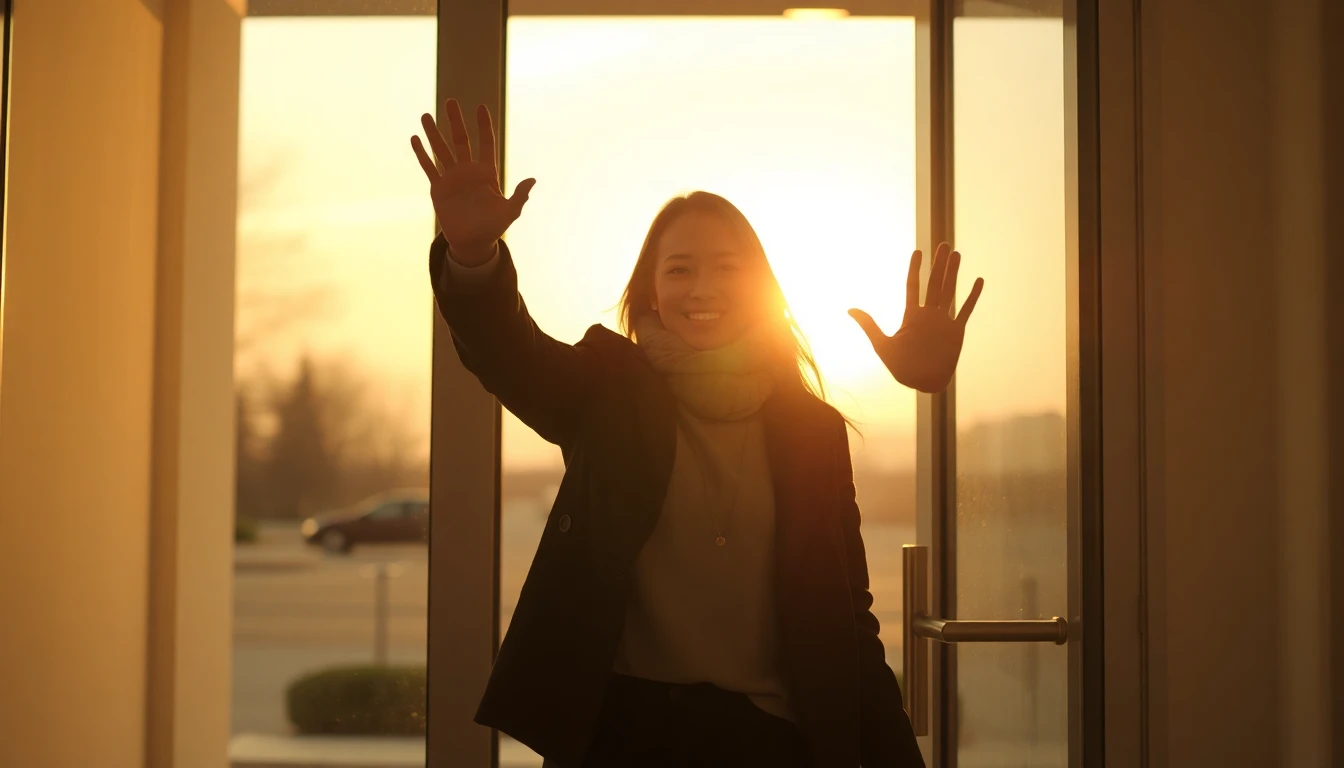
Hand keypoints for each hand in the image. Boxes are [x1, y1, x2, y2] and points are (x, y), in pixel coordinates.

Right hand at [410, 100, 535, 264]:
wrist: (473, 242)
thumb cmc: (494, 227)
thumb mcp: (510, 212)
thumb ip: (520, 196)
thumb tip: (532, 180)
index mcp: (487, 173)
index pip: (486, 144)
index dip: (484, 126)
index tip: (481, 107)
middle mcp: (468, 171)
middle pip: (461, 140)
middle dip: (455, 121)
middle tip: (451, 101)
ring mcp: (452, 178)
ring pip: (441, 150)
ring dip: (433, 133)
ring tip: (425, 115)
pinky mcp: (438, 188)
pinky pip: (428, 168)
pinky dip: (422, 154)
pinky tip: (414, 138)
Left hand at [849, 243, 983, 393]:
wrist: (921, 383)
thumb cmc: (901, 367)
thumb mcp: (881, 344)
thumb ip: (869, 325)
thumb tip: (849, 309)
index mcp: (912, 316)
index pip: (913, 286)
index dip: (915, 269)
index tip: (918, 251)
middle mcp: (929, 315)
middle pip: (934, 284)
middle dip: (939, 265)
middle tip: (944, 245)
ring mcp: (944, 322)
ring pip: (950, 292)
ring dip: (954, 274)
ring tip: (957, 255)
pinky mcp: (957, 332)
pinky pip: (966, 310)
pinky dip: (972, 297)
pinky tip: (978, 281)